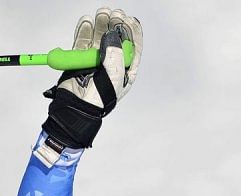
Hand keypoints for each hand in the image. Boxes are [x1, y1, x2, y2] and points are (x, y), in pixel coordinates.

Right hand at [42, 8, 142, 148]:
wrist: (76, 107)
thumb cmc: (99, 98)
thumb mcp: (114, 76)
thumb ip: (115, 54)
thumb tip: (112, 34)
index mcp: (126, 70)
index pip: (133, 48)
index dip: (132, 33)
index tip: (129, 19)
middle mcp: (113, 64)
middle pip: (116, 39)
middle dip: (115, 24)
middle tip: (113, 13)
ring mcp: (96, 61)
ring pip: (99, 38)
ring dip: (101, 24)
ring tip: (101, 14)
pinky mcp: (80, 59)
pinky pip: (83, 42)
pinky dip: (85, 30)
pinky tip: (88, 21)